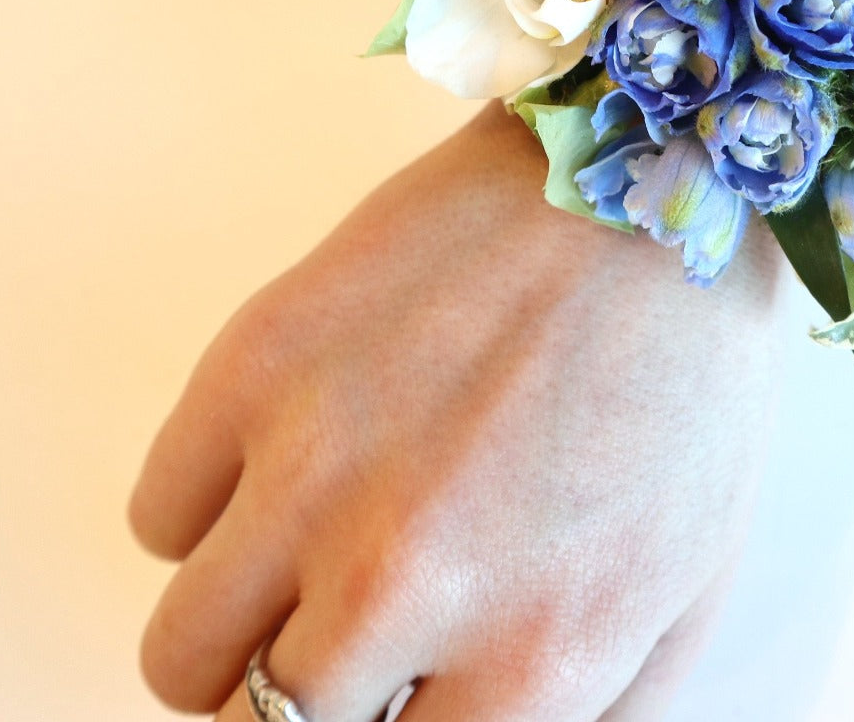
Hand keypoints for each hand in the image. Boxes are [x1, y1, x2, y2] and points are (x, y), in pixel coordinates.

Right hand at [130, 102, 786, 719]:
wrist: (650, 183)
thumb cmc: (687, 375)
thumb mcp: (692, 580)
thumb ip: (596, 714)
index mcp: (532, 658)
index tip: (399, 687)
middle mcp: (405, 585)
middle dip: (316, 692)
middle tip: (357, 627)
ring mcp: (316, 470)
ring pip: (183, 651)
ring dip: (239, 627)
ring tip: (306, 561)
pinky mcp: (259, 363)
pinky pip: (161, 515)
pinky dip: (212, 509)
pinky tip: (291, 460)